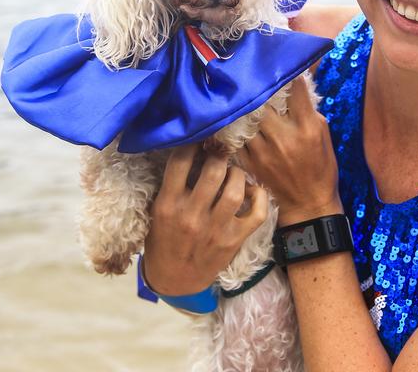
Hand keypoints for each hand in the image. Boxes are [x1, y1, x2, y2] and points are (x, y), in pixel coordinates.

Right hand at [142, 143, 268, 295]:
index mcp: (168, 204)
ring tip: (233, 172)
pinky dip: (259, 197)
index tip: (200, 138)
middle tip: (220, 152)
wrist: (174, 279)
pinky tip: (252, 191)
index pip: (180, 162)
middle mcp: (191, 215)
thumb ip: (173, 184)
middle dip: (219, 155)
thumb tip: (193, 150)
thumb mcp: (158, 210)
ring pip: (235, 189)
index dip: (192, 143)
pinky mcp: (234, 240)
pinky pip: (256, 213)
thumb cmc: (164, 239)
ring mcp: (215, 229)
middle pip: (213, 171)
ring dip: (237, 174)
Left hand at [236, 75, 342, 226]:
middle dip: (260, 92)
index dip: (289, 78)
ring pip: (245, 118)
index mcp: (307, 128)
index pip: (295, 92)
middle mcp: (284, 137)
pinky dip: (236, 129)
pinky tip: (236, 122)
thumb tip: (296, 88)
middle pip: (263, 102)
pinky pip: (237, 138)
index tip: (284, 71)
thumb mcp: (324, 136)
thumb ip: (309, 112)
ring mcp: (264, 151)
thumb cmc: (320, 168)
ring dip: (245, 109)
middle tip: (256, 85)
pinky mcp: (250, 163)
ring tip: (241, 100)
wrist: (308, 204)